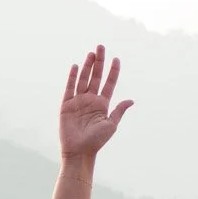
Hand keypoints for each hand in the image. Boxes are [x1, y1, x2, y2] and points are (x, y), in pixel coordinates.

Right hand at [58, 45, 132, 160]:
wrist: (79, 151)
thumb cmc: (96, 141)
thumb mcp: (111, 125)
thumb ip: (119, 111)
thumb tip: (131, 100)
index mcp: (102, 104)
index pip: (109, 83)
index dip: (113, 71)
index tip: (116, 59)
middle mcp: (90, 100)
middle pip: (96, 76)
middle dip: (99, 62)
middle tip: (101, 47)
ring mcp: (78, 101)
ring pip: (83, 79)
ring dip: (87, 66)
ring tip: (91, 53)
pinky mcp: (67, 105)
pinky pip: (70, 88)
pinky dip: (72, 77)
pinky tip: (76, 66)